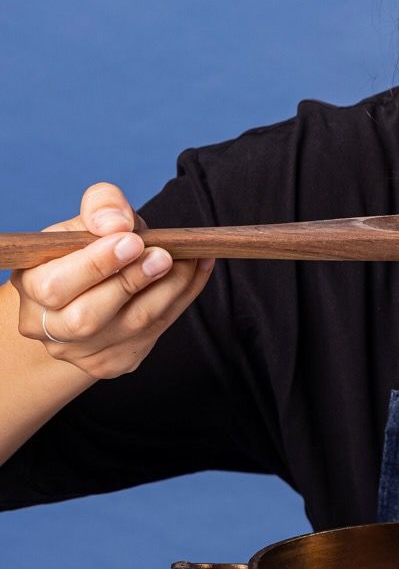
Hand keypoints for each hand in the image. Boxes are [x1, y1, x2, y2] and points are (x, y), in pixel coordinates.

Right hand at [11, 182, 214, 378]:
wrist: (89, 292)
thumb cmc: (86, 250)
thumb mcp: (86, 220)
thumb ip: (100, 207)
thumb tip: (117, 223)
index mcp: (31, 287)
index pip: (56, 286)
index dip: (96, 264)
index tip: (132, 240)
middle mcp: (49, 327)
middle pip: (88, 317)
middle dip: (132, 281)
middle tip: (164, 255)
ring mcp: (82, 351)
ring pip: (133, 326)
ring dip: (169, 288)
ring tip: (191, 257)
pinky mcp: (115, 361)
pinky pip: (157, 330)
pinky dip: (183, 296)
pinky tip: (197, 269)